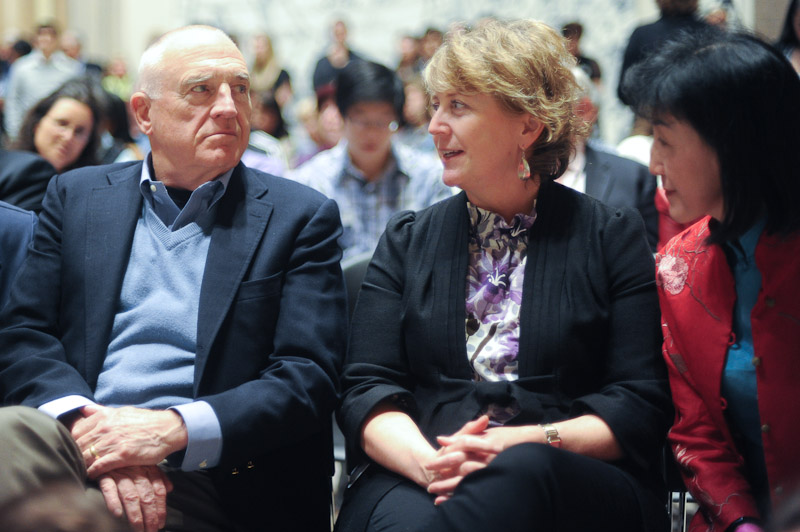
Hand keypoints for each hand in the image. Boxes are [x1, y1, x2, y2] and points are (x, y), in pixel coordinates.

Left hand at [71, 404, 187, 477]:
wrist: (166, 429)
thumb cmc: (144, 421)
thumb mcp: (122, 411)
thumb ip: (101, 411)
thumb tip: (84, 408)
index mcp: (104, 417)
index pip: (77, 432)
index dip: (72, 442)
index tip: (73, 449)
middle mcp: (106, 428)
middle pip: (79, 445)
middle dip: (74, 455)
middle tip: (73, 463)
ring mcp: (113, 441)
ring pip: (87, 456)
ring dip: (82, 465)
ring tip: (80, 471)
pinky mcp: (122, 455)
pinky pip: (100, 466)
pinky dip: (93, 472)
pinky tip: (91, 475)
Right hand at [97, 465, 172, 531]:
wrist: (107, 444)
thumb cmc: (128, 458)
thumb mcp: (146, 463)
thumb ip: (159, 476)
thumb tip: (170, 489)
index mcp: (148, 470)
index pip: (158, 491)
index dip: (161, 508)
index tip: (161, 523)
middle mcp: (136, 473)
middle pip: (146, 497)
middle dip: (150, 516)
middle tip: (151, 531)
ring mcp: (120, 474)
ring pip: (131, 496)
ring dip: (135, 514)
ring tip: (138, 528)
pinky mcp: (104, 475)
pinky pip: (109, 489)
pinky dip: (113, 501)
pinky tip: (118, 514)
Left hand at [426, 419, 539, 503]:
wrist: (532, 443)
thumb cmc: (507, 437)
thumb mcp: (486, 434)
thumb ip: (465, 434)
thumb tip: (441, 439)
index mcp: (482, 444)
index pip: (458, 450)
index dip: (442, 458)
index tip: (428, 464)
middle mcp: (486, 458)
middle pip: (461, 468)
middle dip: (444, 479)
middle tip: (430, 487)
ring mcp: (492, 469)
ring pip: (468, 482)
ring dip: (451, 490)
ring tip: (436, 497)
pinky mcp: (496, 479)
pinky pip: (478, 490)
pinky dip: (464, 496)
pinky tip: (453, 503)